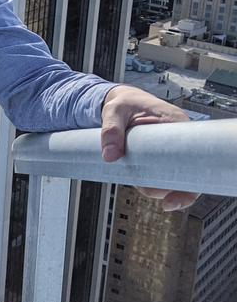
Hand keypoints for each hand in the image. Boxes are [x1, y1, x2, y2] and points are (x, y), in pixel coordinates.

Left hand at [100, 85, 196, 211]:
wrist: (121, 103)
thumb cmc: (123, 103)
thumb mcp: (114, 111)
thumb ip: (111, 130)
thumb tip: (110, 156)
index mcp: (175, 122)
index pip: (192, 154)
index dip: (187, 182)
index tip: (172, 199)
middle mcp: (178, 138)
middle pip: (186, 172)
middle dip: (167, 188)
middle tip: (146, 190)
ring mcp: (171, 149)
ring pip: (173, 177)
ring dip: (156, 186)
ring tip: (137, 179)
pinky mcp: (162, 157)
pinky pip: (164, 175)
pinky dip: (153, 183)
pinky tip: (141, 181)